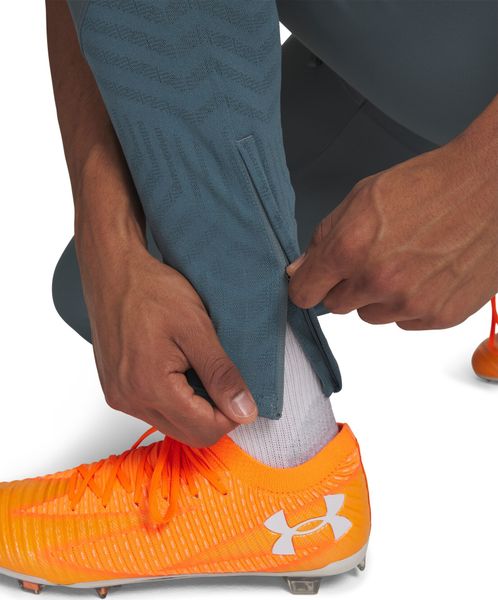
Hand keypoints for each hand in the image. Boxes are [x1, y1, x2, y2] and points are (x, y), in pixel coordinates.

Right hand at [82, 248, 257, 446]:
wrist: (113, 272)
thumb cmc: (150, 291)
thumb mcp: (197, 328)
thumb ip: (221, 374)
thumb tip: (244, 411)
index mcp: (150, 387)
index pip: (205, 430)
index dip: (232, 415)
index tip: (240, 391)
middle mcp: (129, 400)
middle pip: (188, 434)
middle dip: (214, 414)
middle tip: (223, 379)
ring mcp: (119, 396)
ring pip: (171, 424)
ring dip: (194, 406)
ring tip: (198, 367)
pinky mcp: (115, 388)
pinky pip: (153, 410)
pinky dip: (174, 398)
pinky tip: (179, 369)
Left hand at [287, 100, 497, 329]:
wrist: (489, 186)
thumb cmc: (428, 185)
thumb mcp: (362, 197)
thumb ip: (325, 238)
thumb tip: (300, 269)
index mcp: (350, 248)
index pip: (304, 293)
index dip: (306, 285)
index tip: (312, 282)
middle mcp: (378, 281)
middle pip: (337, 306)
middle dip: (347, 285)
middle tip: (373, 257)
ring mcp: (411, 302)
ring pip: (372, 315)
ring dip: (380, 296)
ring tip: (406, 262)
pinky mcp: (441, 315)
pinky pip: (406, 322)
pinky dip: (411, 304)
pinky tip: (428, 273)